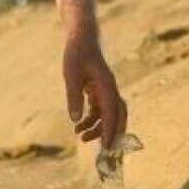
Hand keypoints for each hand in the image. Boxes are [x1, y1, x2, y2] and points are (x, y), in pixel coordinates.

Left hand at [62, 30, 126, 148]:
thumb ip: (74, 97)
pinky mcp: (99, 90)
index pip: (112, 111)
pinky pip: (100, 110)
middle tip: (104, 150)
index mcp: (106, 84)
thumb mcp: (71, 75)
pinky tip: (78, 127)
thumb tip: (75, 120)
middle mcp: (110, 89)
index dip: (110, 130)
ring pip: (108, 114)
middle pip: (118, 115)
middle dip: (112, 133)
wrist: (81, 38)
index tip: (107, 147)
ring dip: (98, 128)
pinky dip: (92, 120)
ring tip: (81, 137)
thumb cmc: (76, 54)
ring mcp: (105, 90)